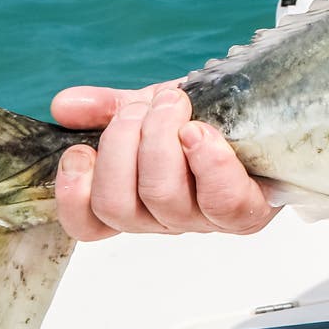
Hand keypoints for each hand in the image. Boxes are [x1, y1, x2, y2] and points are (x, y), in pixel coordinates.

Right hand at [51, 83, 276, 239]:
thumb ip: (106, 109)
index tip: (79, 150)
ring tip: (172, 104)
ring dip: (159, 140)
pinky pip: (222, 201)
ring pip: (161, 197)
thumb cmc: (206, 119)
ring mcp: (205, 219)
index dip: (73, 193)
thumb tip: (63, 105)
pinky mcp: (247, 214)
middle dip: (120, 144)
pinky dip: (207, 161)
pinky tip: (200, 132)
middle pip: (118, 205)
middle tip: (142, 108)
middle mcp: (164, 218)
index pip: (88, 223)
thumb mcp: (148, 108)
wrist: (264, 116)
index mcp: (134, 199)